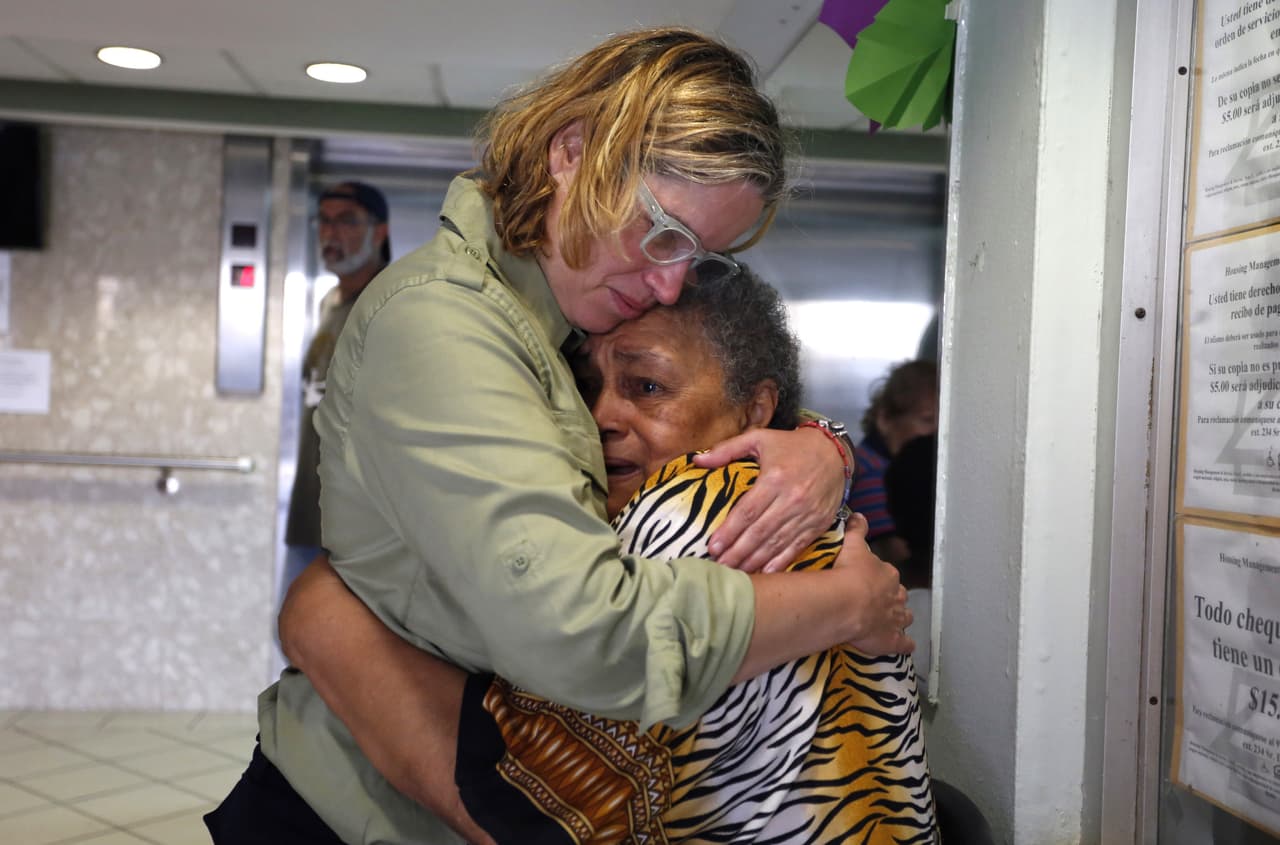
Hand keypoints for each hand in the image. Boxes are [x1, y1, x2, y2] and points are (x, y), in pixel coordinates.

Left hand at [694, 426, 845, 572]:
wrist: (834, 452)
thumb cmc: (791, 445)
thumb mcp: (759, 439)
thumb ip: (727, 449)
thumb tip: (698, 461)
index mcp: (774, 478)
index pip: (747, 511)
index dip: (729, 531)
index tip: (713, 546)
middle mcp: (792, 498)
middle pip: (760, 531)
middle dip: (738, 551)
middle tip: (720, 566)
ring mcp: (807, 513)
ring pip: (777, 542)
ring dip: (755, 560)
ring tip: (736, 572)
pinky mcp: (819, 523)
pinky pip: (797, 546)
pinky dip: (781, 561)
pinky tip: (766, 572)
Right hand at [837, 515, 913, 655]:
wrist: (847, 603)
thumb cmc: (849, 573)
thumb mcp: (852, 546)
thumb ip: (857, 531)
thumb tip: (859, 515)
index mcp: (888, 575)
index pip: (888, 575)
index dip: (881, 579)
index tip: (871, 581)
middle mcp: (896, 597)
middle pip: (899, 597)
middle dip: (893, 599)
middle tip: (879, 601)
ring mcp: (896, 620)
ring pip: (905, 618)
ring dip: (901, 619)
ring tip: (892, 622)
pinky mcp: (892, 640)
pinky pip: (904, 644)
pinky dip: (906, 645)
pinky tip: (906, 646)